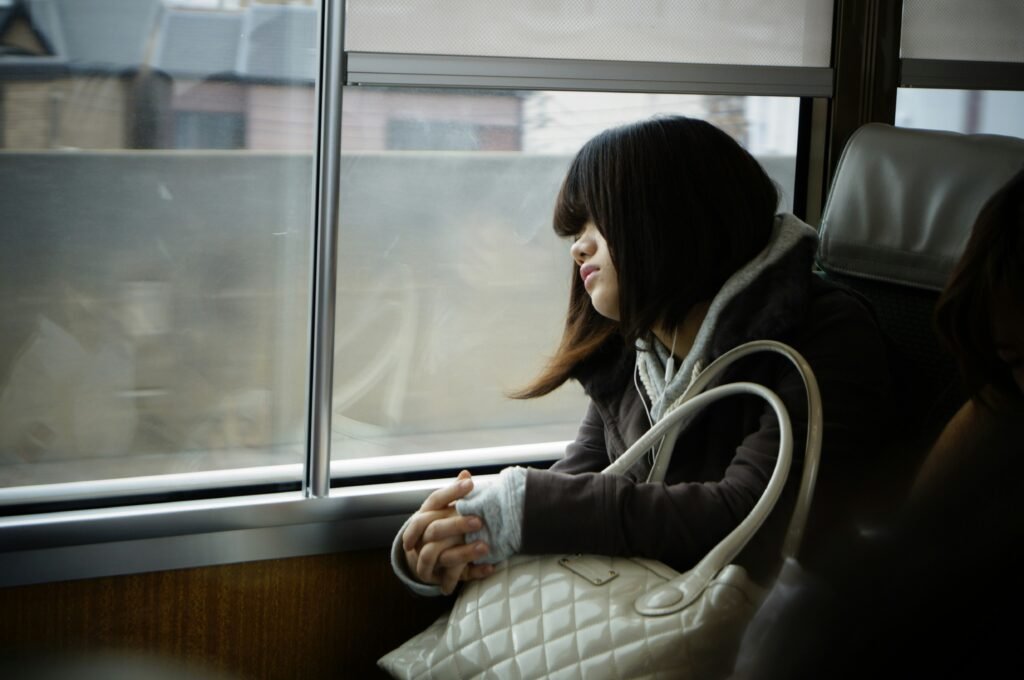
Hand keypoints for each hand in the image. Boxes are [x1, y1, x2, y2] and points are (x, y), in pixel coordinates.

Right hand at [403, 470, 494, 593]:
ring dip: (465, 553)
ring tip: (486, 547)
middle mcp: (423, 537)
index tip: (470, 483)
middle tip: (479, 521)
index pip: (435, 500)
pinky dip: (473, 573)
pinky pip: (455, 577)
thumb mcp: (442, 510)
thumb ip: (454, 494)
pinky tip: (489, 567)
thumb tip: (465, 473)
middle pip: (435, 529)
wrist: (419, 559)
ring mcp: (427, 558)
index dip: (451, 492)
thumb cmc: (437, 528)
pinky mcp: (437, 577)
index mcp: (425, 515)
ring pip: (443, 556)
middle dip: (457, 525)